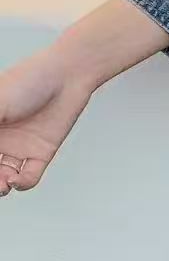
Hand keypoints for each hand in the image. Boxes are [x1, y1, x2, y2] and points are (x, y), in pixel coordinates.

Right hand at [0, 48, 92, 197]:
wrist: (70, 74)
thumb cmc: (31, 78)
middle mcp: (1, 138)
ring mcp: (20, 146)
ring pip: (3, 177)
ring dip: (0, 186)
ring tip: (3, 184)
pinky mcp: (42, 151)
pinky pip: (30, 176)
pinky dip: (23, 183)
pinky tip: (18, 179)